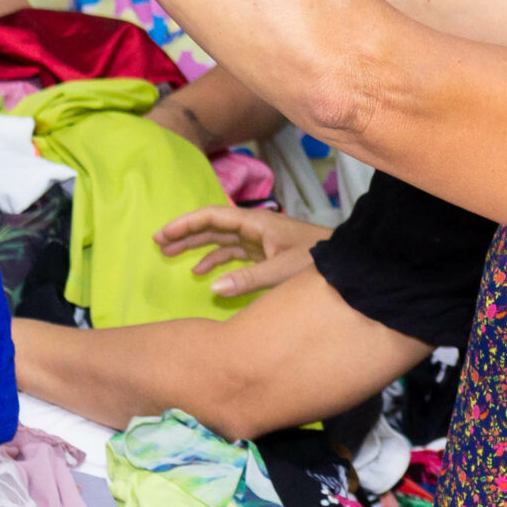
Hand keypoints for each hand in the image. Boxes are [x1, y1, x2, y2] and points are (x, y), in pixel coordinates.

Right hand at [156, 203, 330, 294]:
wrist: (348, 262)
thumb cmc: (318, 259)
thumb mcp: (282, 270)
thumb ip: (249, 280)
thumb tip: (212, 289)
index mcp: (256, 223)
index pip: (213, 217)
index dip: (186, 223)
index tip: (162, 234)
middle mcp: (255, 228)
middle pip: (212, 226)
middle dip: (185, 233)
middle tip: (157, 245)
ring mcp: (260, 241)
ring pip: (220, 241)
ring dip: (196, 247)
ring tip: (170, 258)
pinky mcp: (265, 254)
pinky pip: (233, 255)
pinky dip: (216, 262)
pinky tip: (201, 274)